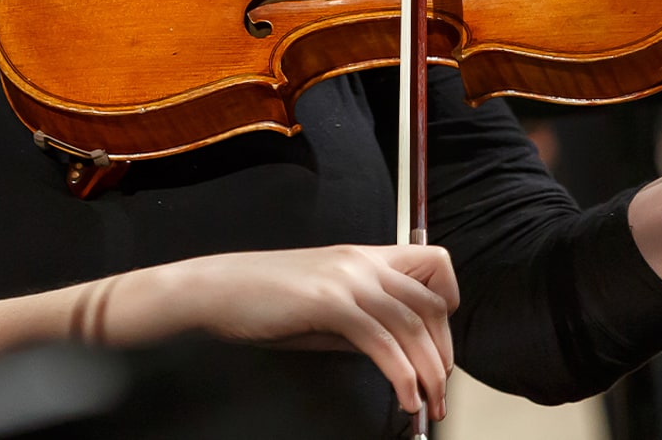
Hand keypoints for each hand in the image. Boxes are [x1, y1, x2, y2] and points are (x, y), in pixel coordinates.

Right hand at [111, 244, 457, 420]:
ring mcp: (346, 279)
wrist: (214, 289)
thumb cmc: (260, 299)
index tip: (438, 345)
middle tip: (439, 390)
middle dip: (443, 353)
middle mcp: (362, 261)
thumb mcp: (321, 306)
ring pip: (413, 325)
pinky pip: (382, 341)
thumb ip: (359, 321)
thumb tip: (392, 352)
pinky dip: (401, 374)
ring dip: (429, 372)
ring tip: (428, 404)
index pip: (434, 267)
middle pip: (431, 303)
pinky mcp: (329, 302)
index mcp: (363, 257)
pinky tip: (403, 397)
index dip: (447, 308)